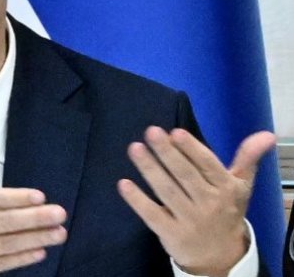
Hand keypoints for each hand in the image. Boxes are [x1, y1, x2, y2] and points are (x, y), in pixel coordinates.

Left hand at [118, 127, 275, 276]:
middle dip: (168, 153)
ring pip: (167, 191)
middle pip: (185, 176)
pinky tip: (123, 183)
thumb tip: (267, 133)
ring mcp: (188, 220)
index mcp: (225, 189)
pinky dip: (137, 200)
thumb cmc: (226, 210)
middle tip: (151, 132)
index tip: (176, 132)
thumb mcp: (241, 186)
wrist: (220, 257)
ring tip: (135, 148)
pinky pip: (151, 214)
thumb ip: (248, 158)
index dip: (192, 149)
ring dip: (150, 169)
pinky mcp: (169, 233)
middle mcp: (208, 204)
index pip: (208, 166)